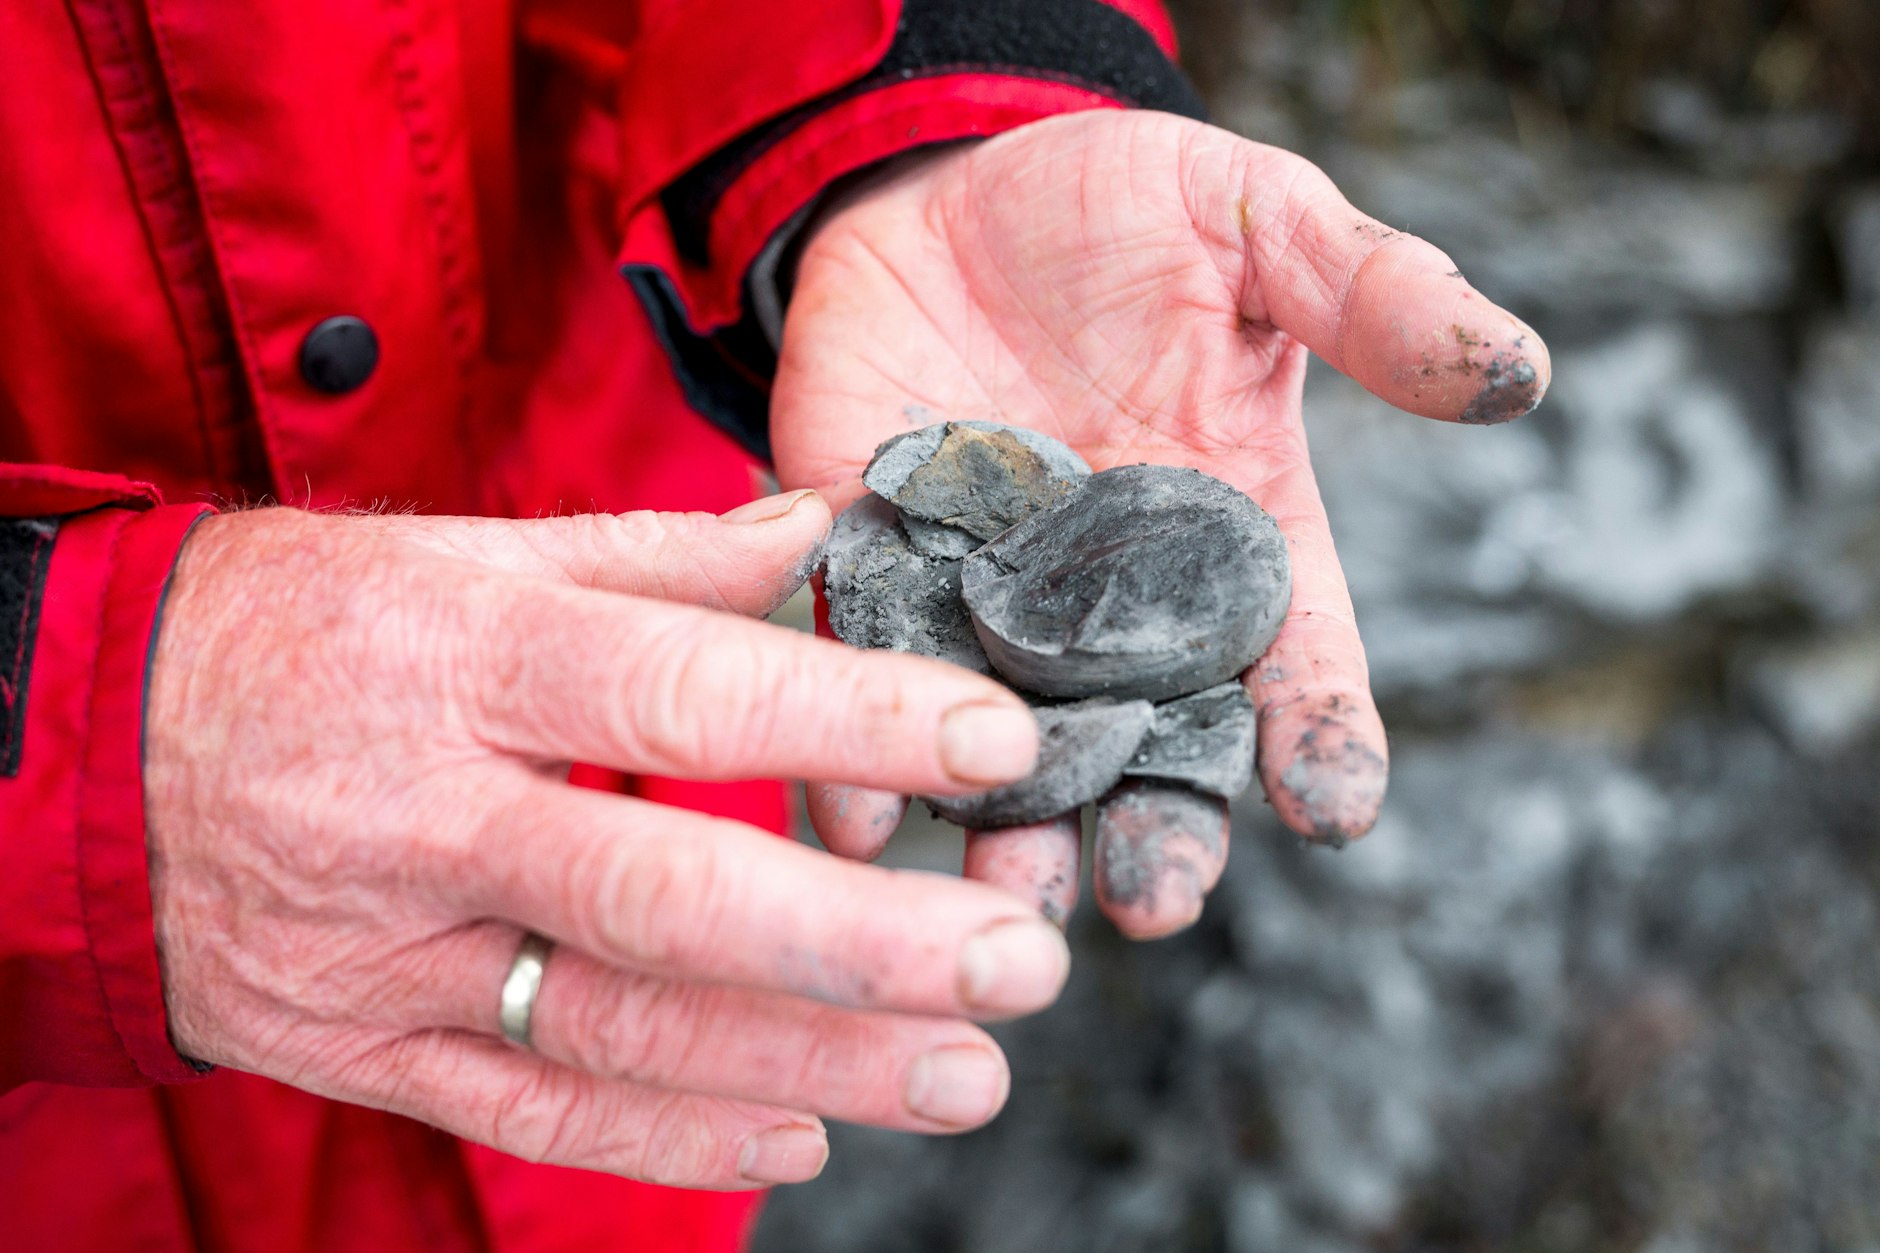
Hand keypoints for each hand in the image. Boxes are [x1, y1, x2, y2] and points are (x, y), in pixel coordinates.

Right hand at [146, 495, 1073, 1188]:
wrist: (87, 751)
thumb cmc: (302, 629)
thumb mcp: (456, 555)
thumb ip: (649, 555)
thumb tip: (818, 524)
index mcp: (466, 659)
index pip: (675, 684)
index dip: (842, 713)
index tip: (994, 740)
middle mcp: (434, 814)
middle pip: (665, 892)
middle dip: (859, 942)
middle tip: (1021, 961)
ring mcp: (395, 950)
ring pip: (619, 1030)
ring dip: (807, 1063)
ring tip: (964, 1076)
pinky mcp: (365, 1045)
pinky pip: (528, 1112)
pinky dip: (669, 1137)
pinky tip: (799, 1137)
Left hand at [772, 110, 1550, 936]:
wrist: (942, 187)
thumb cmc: (1118, 208)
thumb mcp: (1255, 222)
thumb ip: (1371, 294)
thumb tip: (1522, 369)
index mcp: (1232, 539)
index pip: (1296, 662)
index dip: (1322, 735)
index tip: (1334, 804)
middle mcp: (1114, 607)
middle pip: (1154, 749)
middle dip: (1157, 830)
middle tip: (1153, 902)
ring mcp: (988, 604)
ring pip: (1009, 753)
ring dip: (1010, 833)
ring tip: (1005, 907)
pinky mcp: (870, 576)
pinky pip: (864, 680)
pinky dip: (857, 752)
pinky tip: (860, 817)